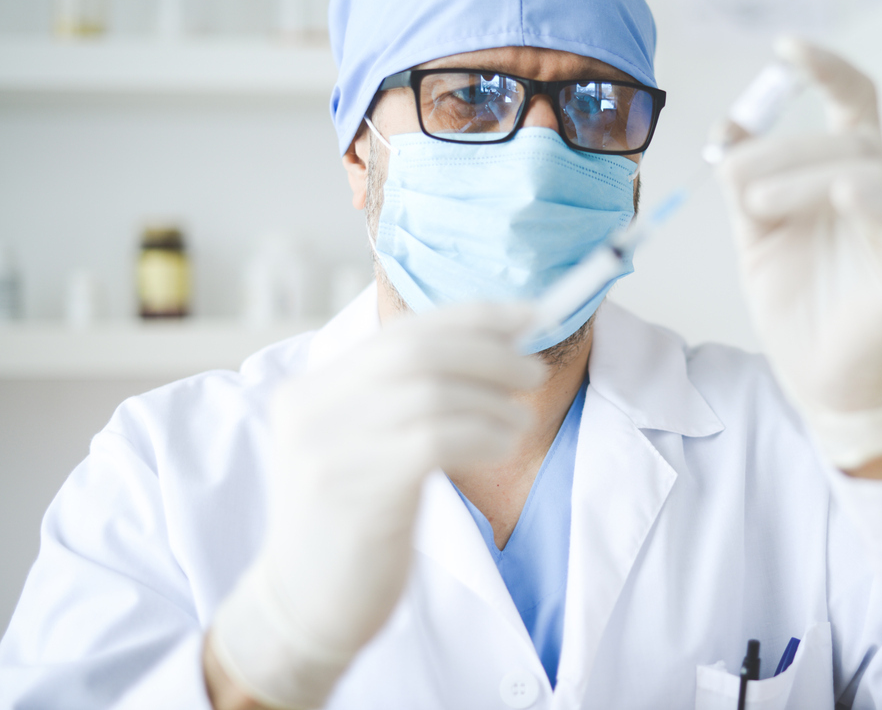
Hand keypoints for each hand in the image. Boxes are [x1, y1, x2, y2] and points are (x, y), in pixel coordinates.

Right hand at [208, 303, 545, 708]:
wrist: (301, 610)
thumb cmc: (350, 526)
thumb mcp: (362, 447)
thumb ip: (402, 398)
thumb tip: (495, 345)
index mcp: (310, 390)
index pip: (401, 332)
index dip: (472, 318)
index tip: (527, 316)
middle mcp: (310, 410)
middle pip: (417, 352)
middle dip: (488, 352)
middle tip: (533, 371)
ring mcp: (328, 450)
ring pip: (432, 392)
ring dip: (493, 401)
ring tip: (520, 421)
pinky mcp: (356, 493)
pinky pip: (437, 439)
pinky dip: (483, 433)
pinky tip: (502, 445)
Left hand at [715, 38, 881, 471]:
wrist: (817, 381)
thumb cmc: (796, 307)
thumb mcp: (757, 235)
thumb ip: (744, 180)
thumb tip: (725, 127)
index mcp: (847, 177)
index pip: (851, 104)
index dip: (825, 69)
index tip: (786, 48)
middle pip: (844, 138)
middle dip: (782, 151)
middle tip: (734, 178)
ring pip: (865, 168)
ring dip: (805, 176)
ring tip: (757, 204)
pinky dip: (875, 198)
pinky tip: (844, 193)